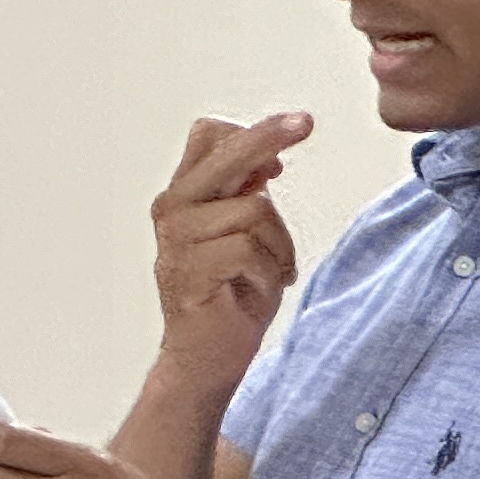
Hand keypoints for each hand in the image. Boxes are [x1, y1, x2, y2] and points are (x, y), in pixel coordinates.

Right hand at [149, 111, 312, 398]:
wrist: (206, 356)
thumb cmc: (231, 293)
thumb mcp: (245, 231)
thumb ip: (246, 194)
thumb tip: (267, 160)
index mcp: (184, 196)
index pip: (208, 137)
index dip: (252, 132)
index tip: (290, 134)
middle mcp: (173, 210)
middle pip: (226, 154)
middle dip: (269, 136)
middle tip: (307, 122)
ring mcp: (177, 240)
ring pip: (253, 210)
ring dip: (278, 244)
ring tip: (270, 270)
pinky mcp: (191, 270)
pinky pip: (250, 249)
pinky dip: (270, 269)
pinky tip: (258, 287)